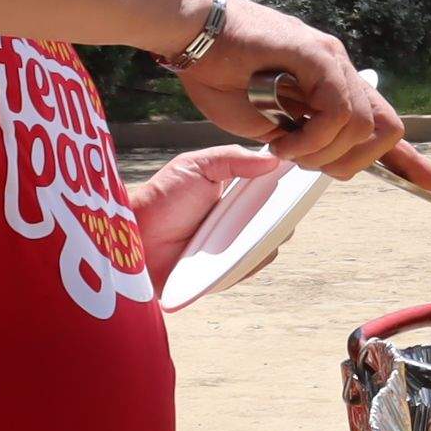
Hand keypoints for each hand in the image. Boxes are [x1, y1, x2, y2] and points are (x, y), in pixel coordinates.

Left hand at [130, 146, 280, 258]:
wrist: (135, 238)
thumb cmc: (161, 199)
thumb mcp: (195, 166)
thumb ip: (232, 157)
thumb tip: (274, 159)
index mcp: (235, 196)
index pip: (271, 192)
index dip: (285, 188)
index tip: (295, 182)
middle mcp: (238, 223)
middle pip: (277, 220)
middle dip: (284, 215)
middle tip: (278, 209)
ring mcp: (233, 249)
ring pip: (269, 245)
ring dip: (270, 239)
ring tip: (258, 231)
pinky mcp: (226, 273)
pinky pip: (251, 268)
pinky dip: (253, 261)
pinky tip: (246, 252)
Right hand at [178, 0, 430, 189]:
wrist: (191, 33)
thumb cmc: (217, 74)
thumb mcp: (264, 122)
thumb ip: (297, 139)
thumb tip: (314, 160)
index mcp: (334, 89)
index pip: (383, 125)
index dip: (409, 160)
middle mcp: (342, 73)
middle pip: (386, 131)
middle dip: (353, 163)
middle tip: (305, 162)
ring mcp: (333, 61)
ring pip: (360, 126)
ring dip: (322, 153)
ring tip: (284, 149)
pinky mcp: (318, 55)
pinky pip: (338, 111)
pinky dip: (312, 137)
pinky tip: (282, 140)